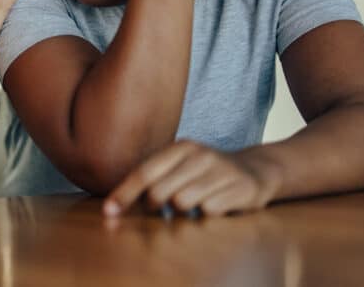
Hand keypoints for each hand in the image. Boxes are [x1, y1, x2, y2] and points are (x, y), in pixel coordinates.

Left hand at [102, 140, 282, 216]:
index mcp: (181, 147)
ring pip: (182, 203)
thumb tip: (115, 204)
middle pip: (159, 192)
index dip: (124, 194)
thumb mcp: (179, 167)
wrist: (255, 171)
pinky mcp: (240, 188)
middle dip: (154, 207)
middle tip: (162, 209)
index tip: (109, 213)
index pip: (144, 172)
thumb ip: (153, 179)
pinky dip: (205, 216)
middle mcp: (200, 155)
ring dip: (181, 213)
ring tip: (190, 205)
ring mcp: (221, 170)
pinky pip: (208, 212)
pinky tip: (213, 207)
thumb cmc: (205, 174)